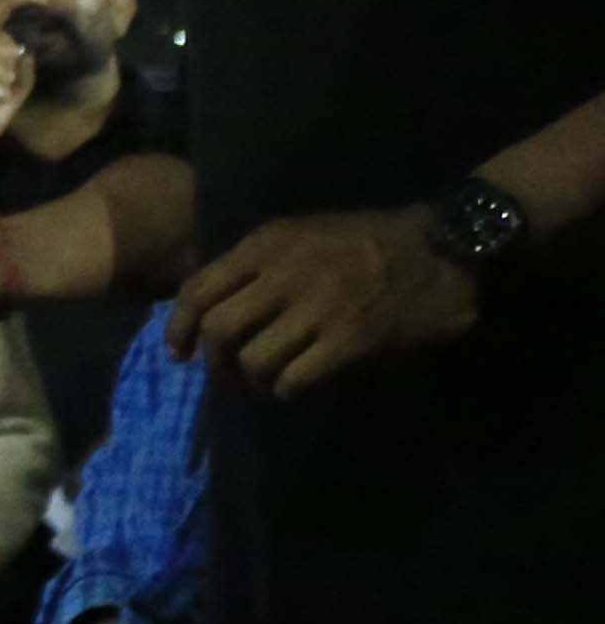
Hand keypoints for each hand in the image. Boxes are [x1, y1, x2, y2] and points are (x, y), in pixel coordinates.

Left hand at [172, 204, 481, 395]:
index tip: (180, 352)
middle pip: (219, 330)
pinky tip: (294, 387)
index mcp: (268, 244)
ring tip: (265, 382)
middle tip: (226, 374)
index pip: (197, 290)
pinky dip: (285, 390)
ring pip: (252, 360)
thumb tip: (207, 306)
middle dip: (214, 362)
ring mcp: (318, 306)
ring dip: (251, 381)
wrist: (444, 248)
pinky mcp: (349, 338)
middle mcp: (285, 273)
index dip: (179, 328)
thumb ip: (256, 263)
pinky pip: (293, 378)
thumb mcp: (303, 233)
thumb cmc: (368, 242)